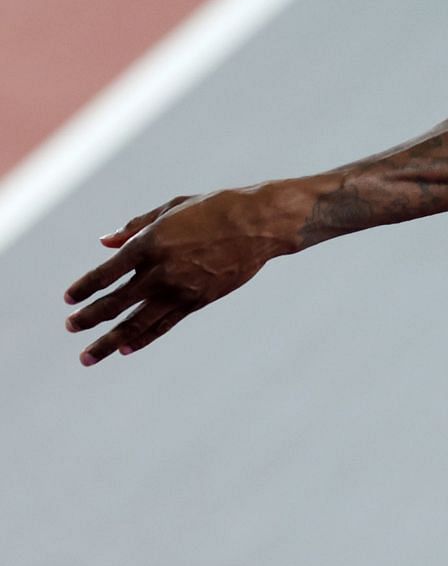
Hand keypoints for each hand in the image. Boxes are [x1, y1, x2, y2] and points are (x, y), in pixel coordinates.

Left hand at [64, 188, 289, 365]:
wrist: (261, 223)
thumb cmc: (216, 208)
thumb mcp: (172, 208)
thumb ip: (135, 227)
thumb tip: (104, 243)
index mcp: (150, 242)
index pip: (106, 273)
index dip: (85, 287)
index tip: (69, 298)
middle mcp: (161, 270)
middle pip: (115, 302)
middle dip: (89, 317)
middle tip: (70, 327)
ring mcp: (180, 289)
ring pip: (136, 322)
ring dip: (108, 341)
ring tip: (87, 356)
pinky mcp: (198, 301)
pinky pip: (164, 325)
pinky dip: (143, 338)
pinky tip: (126, 349)